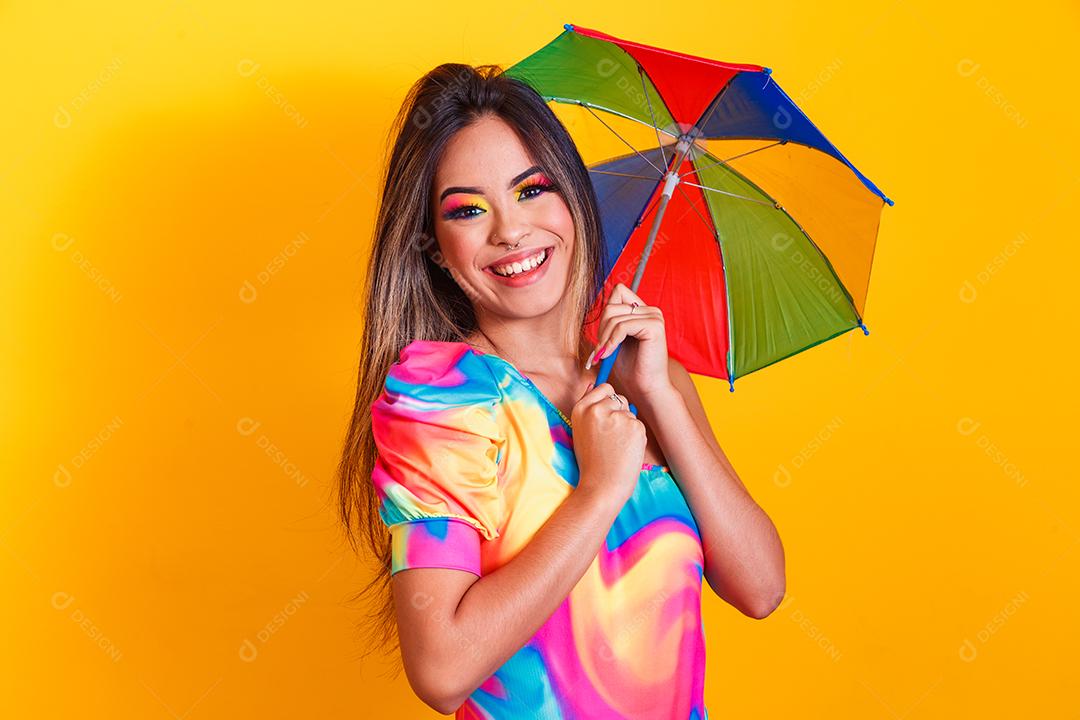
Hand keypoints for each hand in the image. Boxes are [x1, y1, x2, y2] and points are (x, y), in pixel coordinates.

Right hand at [570, 381, 645, 506]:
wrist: (601, 487)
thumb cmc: (591, 461)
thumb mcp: (580, 430)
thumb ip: (588, 406)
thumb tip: (593, 383)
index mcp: (581, 408)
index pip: (604, 388)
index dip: (608, 403)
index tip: (606, 420)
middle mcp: (597, 409)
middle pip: (619, 398)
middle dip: (619, 413)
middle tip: (610, 438)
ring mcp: (617, 417)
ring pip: (630, 412)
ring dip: (628, 426)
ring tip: (617, 446)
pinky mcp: (635, 426)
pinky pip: (639, 424)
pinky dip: (636, 437)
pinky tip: (626, 450)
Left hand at [585, 283, 674, 402]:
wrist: (646, 389)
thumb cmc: (630, 369)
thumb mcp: (615, 340)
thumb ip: (611, 322)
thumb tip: (596, 302)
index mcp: (643, 311)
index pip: (618, 292)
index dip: (605, 314)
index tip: (603, 339)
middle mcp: (651, 310)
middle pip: (612, 306)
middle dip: (601, 329)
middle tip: (600, 351)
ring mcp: (654, 317)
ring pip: (614, 316)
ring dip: (604, 338)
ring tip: (603, 356)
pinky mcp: (654, 326)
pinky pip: (622, 326)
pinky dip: (611, 341)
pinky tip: (608, 354)